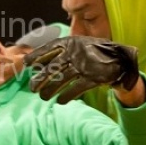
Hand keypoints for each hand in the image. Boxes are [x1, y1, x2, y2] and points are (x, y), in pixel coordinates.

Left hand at [23, 35, 138, 103]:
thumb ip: (60, 52)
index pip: (49, 49)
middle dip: (40, 79)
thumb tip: (37, 63)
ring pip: (61, 79)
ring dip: (50, 90)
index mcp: (70, 43)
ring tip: (43, 97)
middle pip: (52, 68)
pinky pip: (76, 88)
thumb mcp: (76, 45)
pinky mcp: (93, 77)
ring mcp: (84, 65)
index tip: (26, 64)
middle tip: (32, 88)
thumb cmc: (92, 52)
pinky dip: (66, 96)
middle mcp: (75, 53)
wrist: (119, 58)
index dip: (37, 56)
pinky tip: (60, 102)